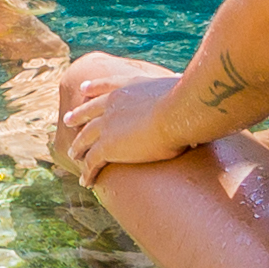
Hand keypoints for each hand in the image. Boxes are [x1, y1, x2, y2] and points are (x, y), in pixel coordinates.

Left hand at [57, 54, 193, 184]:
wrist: (178, 111)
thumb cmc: (190, 100)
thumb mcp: (183, 88)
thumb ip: (184, 92)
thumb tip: (201, 95)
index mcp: (130, 86)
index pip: (107, 85)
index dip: (94, 88)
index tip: (84, 89)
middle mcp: (113, 103)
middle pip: (89, 111)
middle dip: (78, 116)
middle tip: (67, 120)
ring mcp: (107, 124)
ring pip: (85, 138)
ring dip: (78, 147)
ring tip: (73, 155)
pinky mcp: (107, 147)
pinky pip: (92, 162)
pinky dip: (87, 172)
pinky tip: (85, 181)